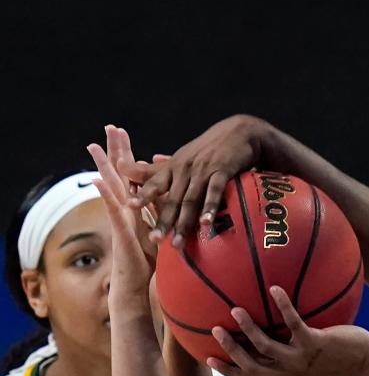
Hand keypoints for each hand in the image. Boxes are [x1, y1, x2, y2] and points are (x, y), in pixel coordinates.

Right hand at [88, 126, 154, 306]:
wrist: (139, 282)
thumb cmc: (152, 258)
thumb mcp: (164, 228)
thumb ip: (166, 212)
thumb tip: (180, 198)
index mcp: (136, 205)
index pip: (132, 174)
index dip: (129, 153)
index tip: (126, 134)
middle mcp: (126, 208)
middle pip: (119, 173)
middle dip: (115, 150)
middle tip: (110, 127)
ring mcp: (120, 217)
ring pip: (110, 186)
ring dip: (102, 165)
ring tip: (93, 145)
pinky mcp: (120, 230)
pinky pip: (111, 208)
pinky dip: (105, 194)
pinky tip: (96, 180)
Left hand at [121, 114, 270, 247]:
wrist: (238, 132)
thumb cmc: (208, 148)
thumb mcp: (180, 157)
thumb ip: (154, 168)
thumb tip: (123, 168)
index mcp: (174, 167)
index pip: (154, 182)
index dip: (142, 194)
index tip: (129, 207)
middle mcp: (185, 169)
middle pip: (172, 199)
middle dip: (163, 221)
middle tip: (155, 240)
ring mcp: (203, 170)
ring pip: (191, 200)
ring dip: (184, 222)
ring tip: (178, 242)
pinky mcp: (222, 171)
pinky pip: (214, 192)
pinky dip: (209, 207)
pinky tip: (205, 223)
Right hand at [207, 286, 368, 375]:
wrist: (363, 362)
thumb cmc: (335, 362)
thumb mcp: (308, 370)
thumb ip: (286, 364)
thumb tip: (265, 349)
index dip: (229, 372)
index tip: (209, 358)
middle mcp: (291, 375)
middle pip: (253, 367)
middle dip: (231, 350)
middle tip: (216, 329)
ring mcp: (302, 360)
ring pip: (266, 347)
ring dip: (249, 328)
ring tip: (236, 309)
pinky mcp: (316, 344)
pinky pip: (294, 323)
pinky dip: (283, 306)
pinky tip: (275, 289)